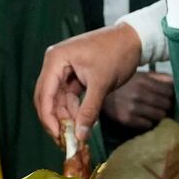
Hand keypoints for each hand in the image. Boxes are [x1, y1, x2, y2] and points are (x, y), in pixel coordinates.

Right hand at [34, 23, 142, 143]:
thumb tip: (80, 136)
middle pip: (47, 97)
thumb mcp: (102, 84)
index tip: (58, 136)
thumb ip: (89, 110)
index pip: (45, 93)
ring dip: (65, 116)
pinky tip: (81, 121)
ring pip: (57, 99)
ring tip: (77, 134)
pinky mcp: (72, 74)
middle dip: (55, 119)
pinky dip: (73, 109)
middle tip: (65, 140)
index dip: (49, 117)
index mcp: (56, 60)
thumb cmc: (117, 54)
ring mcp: (63, 68)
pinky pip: (67, 95)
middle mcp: (55, 63)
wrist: (134, 39)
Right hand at [102, 71, 175, 130]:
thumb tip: (176, 82)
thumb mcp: (138, 75)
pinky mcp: (127, 119)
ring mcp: (133, 108)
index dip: (170, 94)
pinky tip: (144, 117)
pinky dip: (149, 122)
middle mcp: (139, 94)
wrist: (96, 92)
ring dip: (159, 114)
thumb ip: (158, 77)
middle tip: (160, 105)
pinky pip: (148, 124)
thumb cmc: (121, 83)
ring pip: (160, 116)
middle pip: (166, 104)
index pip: (169, 91)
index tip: (166, 96)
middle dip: (165, 105)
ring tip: (153, 112)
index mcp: (143, 81)